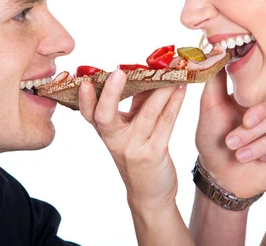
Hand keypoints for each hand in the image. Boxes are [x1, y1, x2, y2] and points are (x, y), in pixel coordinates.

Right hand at [78, 69, 186, 209]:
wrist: (149, 193)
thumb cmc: (138, 154)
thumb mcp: (129, 128)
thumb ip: (134, 103)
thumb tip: (146, 73)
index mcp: (106, 131)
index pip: (89, 114)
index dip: (84, 99)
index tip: (84, 83)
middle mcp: (116, 140)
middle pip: (106, 116)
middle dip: (112, 93)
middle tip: (120, 72)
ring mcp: (134, 147)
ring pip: (147, 113)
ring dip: (160, 89)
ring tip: (171, 71)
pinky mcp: (155, 153)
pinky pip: (165, 122)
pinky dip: (174, 102)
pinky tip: (181, 88)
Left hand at [196, 70, 265, 197]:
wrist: (219, 172)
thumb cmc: (214, 138)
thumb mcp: (210, 106)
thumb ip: (215, 79)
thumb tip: (219, 52)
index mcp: (263, 96)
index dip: (261, 107)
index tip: (244, 121)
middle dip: (254, 131)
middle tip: (232, 143)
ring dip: (261, 145)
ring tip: (241, 155)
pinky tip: (262, 160)